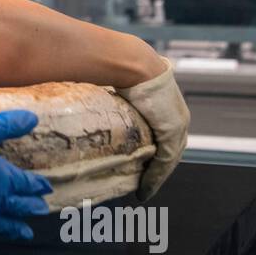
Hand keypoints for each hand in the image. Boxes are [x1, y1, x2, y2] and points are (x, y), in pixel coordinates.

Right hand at [0, 110, 52, 240]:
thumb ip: (5, 125)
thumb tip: (32, 117)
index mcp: (0, 178)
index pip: (24, 182)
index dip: (36, 184)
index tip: (47, 188)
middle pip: (18, 206)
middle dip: (31, 207)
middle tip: (42, 210)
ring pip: (3, 226)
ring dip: (16, 229)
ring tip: (26, 233)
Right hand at [116, 56, 189, 200]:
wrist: (134, 63)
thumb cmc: (119, 68)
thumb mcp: (118, 87)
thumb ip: (110, 97)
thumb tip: (77, 94)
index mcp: (166, 104)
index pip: (164, 134)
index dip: (154, 152)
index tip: (143, 166)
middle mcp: (177, 115)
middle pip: (170, 149)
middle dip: (157, 169)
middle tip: (144, 184)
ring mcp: (178, 123)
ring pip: (170, 158)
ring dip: (157, 176)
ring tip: (144, 190)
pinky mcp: (173, 130)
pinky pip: (166, 160)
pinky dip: (156, 176)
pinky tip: (146, 188)